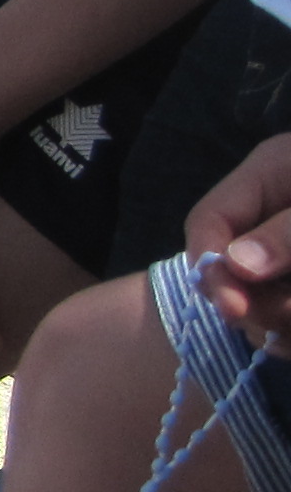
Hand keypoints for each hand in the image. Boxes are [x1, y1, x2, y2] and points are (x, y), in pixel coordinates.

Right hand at [187, 137, 290, 348]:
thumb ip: (286, 232)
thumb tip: (237, 267)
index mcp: (267, 175)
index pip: (209, 220)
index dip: (211, 266)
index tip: (231, 310)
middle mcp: (270, 212)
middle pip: (232, 267)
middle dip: (257, 302)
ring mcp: (287, 250)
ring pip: (264, 298)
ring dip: (284, 317)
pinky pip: (287, 314)